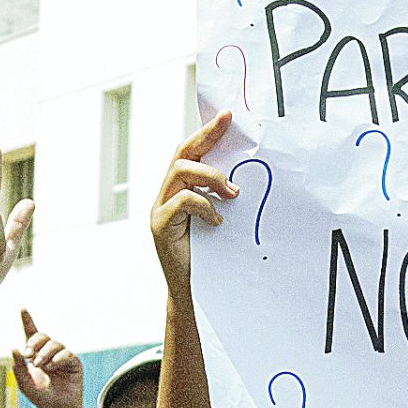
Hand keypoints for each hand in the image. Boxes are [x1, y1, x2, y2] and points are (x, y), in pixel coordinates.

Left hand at [11, 309, 84, 407]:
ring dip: (44, 353)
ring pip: (54, 344)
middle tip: (28, 355)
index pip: (32, 334)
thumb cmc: (41, 397)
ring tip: (39, 366)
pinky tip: (51, 368)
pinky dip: (57, 359)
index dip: (28, 321)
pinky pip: (66, 354)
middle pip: (43, 336)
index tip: (22, 309)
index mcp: (36, 354)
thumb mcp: (24, 382)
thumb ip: (18, 366)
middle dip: (34, 342)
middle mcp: (50, 353)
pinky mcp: (74, 363)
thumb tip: (14, 348)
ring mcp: (62, 357)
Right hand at [151, 114, 237, 292]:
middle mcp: (167, 193)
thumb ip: (225, 198)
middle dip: (206, 135)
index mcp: (182, 188)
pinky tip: (217, 221)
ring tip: (233, 194)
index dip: (208, 131)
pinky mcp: (160, 225)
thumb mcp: (221, 219)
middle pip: (182, 152)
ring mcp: (160, 208)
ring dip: (211, 177)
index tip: (228, 115)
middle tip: (228, 124)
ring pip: (181, 171)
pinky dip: (204, 206)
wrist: (193, 292)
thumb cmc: (210, 256)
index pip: (192, 151)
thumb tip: (247, 179)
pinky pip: (182, 201)